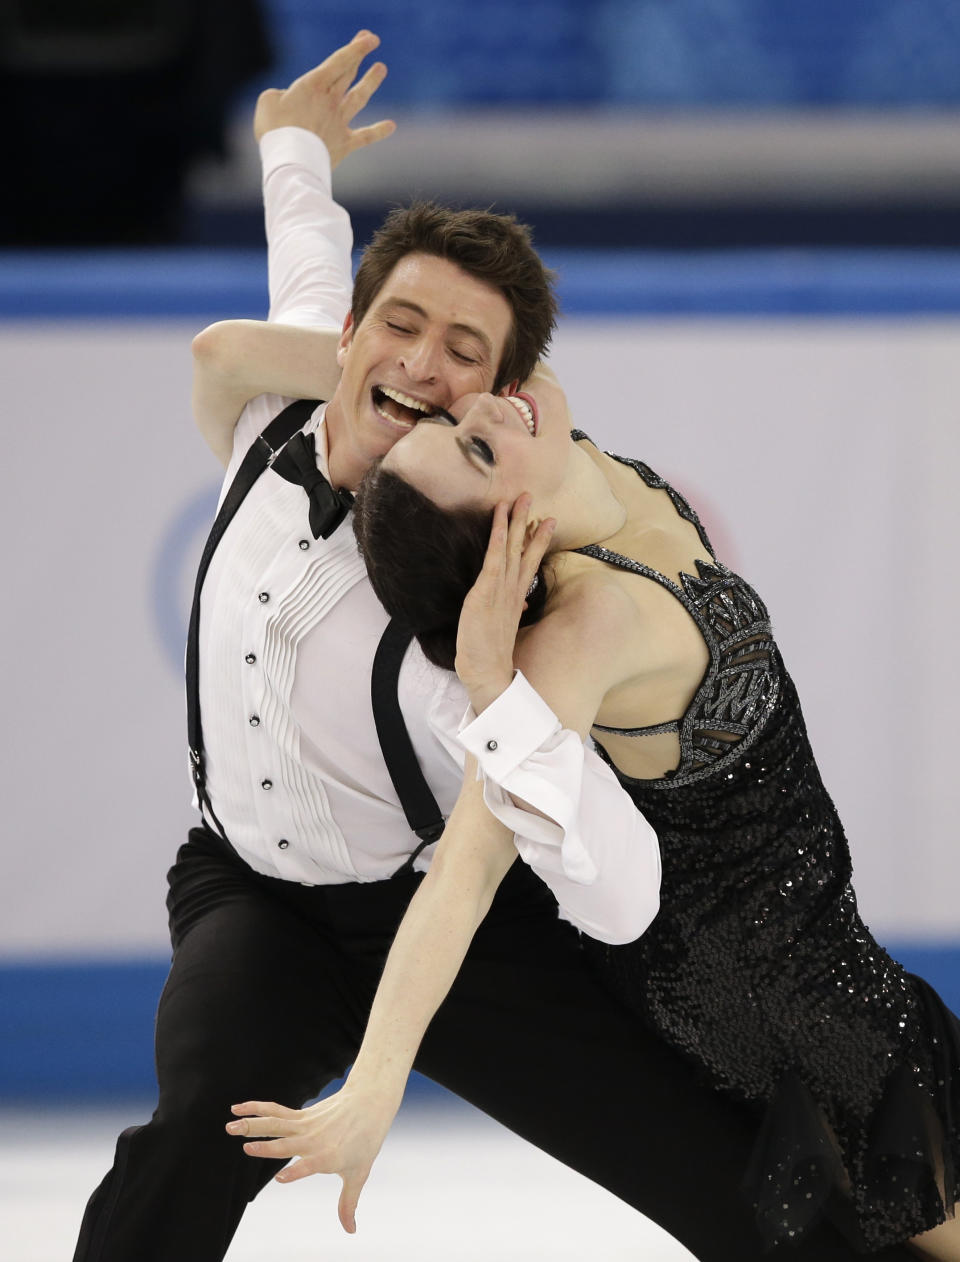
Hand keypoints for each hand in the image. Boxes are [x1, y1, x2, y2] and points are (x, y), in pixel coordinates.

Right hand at [227, 1082, 401, 1232]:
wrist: (369, 1103)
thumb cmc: (366, 1141)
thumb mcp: (359, 1173)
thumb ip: (348, 1202)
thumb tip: (350, 1231)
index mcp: (327, 1157)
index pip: (308, 1165)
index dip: (295, 1171)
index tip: (280, 1177)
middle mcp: (312, 1141)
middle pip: (285, 1144)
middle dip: (265, 1147)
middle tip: (245, 1148)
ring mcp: (305, 1126)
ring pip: (274, 1124)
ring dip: (251, 1124)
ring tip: (229, 1126)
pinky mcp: (301, 1115)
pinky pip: (275, 1111)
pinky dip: (257, 1108)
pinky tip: (238, 1107)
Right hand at [253, 30, 395, 165]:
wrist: (291, 162)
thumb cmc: (275, 130)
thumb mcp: (268, 101)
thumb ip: (281, 94)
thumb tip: (289, 100)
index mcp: (313, 86)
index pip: (339, 62)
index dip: (356, 48)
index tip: (369, 38)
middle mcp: (331, 101)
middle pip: (348, 73)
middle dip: (358, 56)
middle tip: (369, 40)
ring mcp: (339, 122)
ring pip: (359, 97)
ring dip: (371, 82)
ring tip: (382, 68)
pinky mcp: (344, 144)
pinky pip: (365, 137)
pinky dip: (378, 131)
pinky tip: (391, 126)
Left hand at [455, 495, 555, 712]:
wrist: (487, 674)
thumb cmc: (491, 656)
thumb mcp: (504, 630)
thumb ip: (513, 612)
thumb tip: (522, 605)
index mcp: (516, 599)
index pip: (529, 563)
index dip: (538, 541)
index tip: (547, 522)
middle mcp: (512, 590)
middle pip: (524, 550)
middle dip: (528, 523)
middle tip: (531, 497)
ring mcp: (500, 590)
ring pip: (511, 549)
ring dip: (514, 522)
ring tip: (520, 499)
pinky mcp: (485, 593)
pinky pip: (493, 559)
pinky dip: (498, 538)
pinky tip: (499, 520)